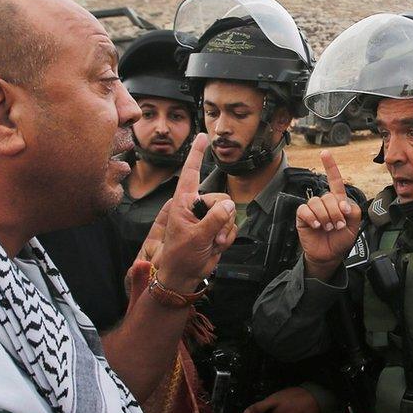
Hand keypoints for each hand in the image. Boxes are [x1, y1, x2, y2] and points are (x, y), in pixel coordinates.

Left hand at [135, 133, 236, 292]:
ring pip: (229, 213)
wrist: (185, 276)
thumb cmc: (181, 256)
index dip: (197, 154)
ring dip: (224, 230)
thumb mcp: (196, 237)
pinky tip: (216, 246)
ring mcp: (207, 218)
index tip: (203, 136)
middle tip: (211, 235)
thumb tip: (228, 206)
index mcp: (183, 202)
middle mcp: (196, 206)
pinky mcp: (217, 229)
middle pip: (220, 198)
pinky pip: (232, 225)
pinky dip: (228, 237)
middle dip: (220, 218)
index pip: (191, 172)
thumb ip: (214, 219)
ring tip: (212, 243)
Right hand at [296, 150, 360, 280]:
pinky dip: (312, 218)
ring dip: (325, 217)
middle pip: (328, 196)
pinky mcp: (302, 217)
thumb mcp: (354, 225)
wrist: (329, 255)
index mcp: (337, 201)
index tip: (325, 153)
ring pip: (316, 202)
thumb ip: (353, 211)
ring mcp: (312, 209)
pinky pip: (305, 210)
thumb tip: (342, 204)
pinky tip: (316, 226)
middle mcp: (324, 202)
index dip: (330, 166)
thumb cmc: (341, 239)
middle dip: (335, 212)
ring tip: (327, 228)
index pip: (334, 181)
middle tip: (338, 225)